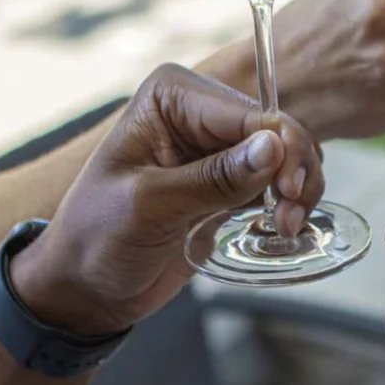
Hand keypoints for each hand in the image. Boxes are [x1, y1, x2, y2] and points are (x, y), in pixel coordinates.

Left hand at [13, 64, 322, 334]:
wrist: (86, 287)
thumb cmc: (96, 238)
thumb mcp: (150, 206)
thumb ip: (213, 178)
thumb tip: (273, 148)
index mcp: (171, 97)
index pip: (248, 113)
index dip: (281, 148)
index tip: (289, 191)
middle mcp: (198, 113)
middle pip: (276, 130)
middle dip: (293, 171)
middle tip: (289, 217)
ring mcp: (217, 148)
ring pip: (286, 156)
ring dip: (298, 190)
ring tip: (285, 226)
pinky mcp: (230, 183)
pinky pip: (277, 183)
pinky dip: (289, 203)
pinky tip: (282, 228)